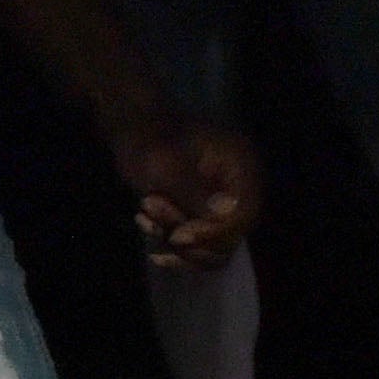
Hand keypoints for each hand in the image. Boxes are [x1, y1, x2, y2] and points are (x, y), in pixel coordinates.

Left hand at [111, 112, 261, 270]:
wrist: (133, 131)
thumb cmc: (152, 139)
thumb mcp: (169, 165)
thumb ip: (197, 191)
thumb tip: (227, 212)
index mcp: (242, 166)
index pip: (245, 213)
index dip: (214, 232)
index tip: (177, 236)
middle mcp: (239, 188)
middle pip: (230, 236)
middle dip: (187, 235)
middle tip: (152, 210)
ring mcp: (222, 204)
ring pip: (210, 247)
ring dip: (173, 237)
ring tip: (145, 209)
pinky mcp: (204, 215)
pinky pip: (196, 246)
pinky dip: (167, 240)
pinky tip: (143, 220)